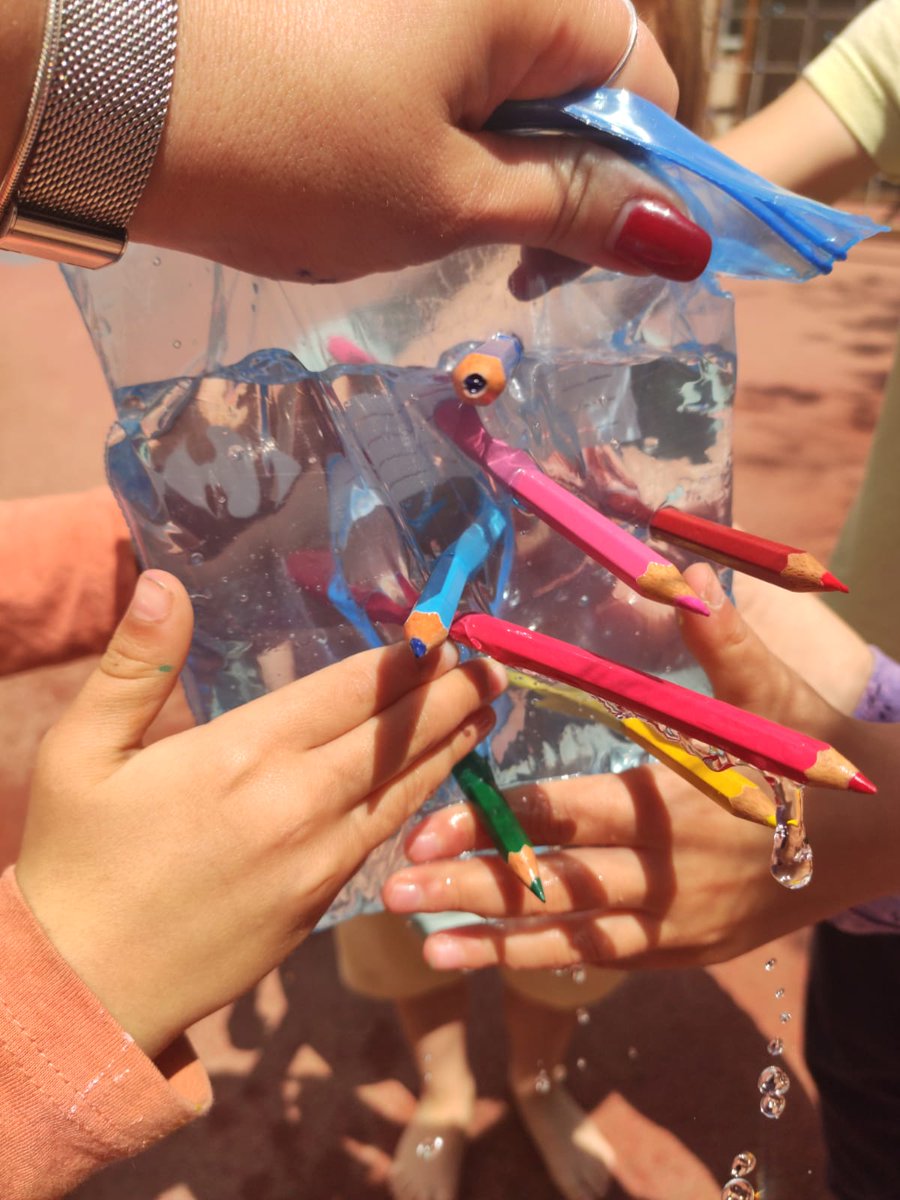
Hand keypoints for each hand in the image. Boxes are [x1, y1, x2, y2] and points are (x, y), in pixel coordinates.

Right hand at [15, 570, 506, 1058]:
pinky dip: (420, 799)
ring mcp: (316, 860)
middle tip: (494, 663)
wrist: (85, 991)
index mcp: (243, 755)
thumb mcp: (80, 753)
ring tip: (488, 710)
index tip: (443, 629)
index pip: (347, 691)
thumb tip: (164, 583)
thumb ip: (134, 666)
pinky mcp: (318, 904)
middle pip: (394, 736)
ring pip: (404, 789)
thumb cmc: (76, 862)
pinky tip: (437, 780)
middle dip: (450, 694)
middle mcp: (296, 803)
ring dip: (451, 744)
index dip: (403, 658)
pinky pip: (384, 836)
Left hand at [131, 0, 711, 282]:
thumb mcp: (448, 199)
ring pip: (506, 73)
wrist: (109, 96)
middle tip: (500, 259)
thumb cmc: (292, 152)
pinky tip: (389, 169)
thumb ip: (573, 208)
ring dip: (495, 157)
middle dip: (556, 172)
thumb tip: (686, 235)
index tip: (571, 260)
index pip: (641, 77)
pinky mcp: (362, 0)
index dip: (630, 178)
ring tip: (431, 215)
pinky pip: (441, 58)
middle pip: (577, 71)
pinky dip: (439, 124)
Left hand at [383, 564, 897, 971]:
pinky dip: (548, 960)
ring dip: (496, 941)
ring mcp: (676, 924)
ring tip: (426, 945)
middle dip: (472, 886)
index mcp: (674, 801)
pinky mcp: (684, 953)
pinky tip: (491, 957)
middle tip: (392, 889)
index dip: (496, 821)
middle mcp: (668, 873)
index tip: (427, 824)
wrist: (879, 842)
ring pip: (573, 938)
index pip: (568, 813)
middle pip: (555, 883)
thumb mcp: (771, 695)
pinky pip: (605, 959)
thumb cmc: (810, 758)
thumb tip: (685, 571)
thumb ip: (721, 640)